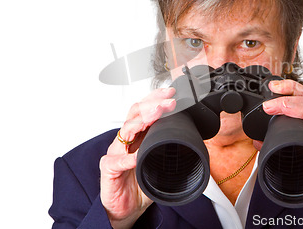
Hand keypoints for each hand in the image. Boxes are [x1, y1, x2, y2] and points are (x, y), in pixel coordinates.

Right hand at [99, 87, 175, 228]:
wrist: (125, 208)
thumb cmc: (141, 183)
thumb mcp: (161, 163)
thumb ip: (171, 150)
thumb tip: (193, 138)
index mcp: (139, 135)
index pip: (145, 110)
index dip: (157, 99)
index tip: (171, 93)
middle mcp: (126, 140)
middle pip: (135, 114)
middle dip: (153, 104)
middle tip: (168, 101)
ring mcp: (116, 153)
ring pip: (125, 131)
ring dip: (141, 121)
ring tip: (155, 115)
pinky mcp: (109, 170)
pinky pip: (115, 162)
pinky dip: (126, 159)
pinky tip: (135, 157)